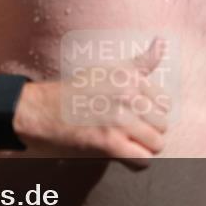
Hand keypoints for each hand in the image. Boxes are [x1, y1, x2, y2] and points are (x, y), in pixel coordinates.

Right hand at [13, 37, 169, 167]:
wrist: (40, 110)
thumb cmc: (73, 91)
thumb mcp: (107, 69)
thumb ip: (139, 63)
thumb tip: (162, 42)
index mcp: (129, 77)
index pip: (165, 103)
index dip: (151, 112)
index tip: (135, 114)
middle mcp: (128, 95)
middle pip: (163, 124)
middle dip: (149, 131)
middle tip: (128, 131)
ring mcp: (120, 120)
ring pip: (156, 144)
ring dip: (143, 147)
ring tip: (126, 143)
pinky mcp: (110, 143)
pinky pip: (143, 160)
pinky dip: (136, 162)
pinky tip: (122, 155)